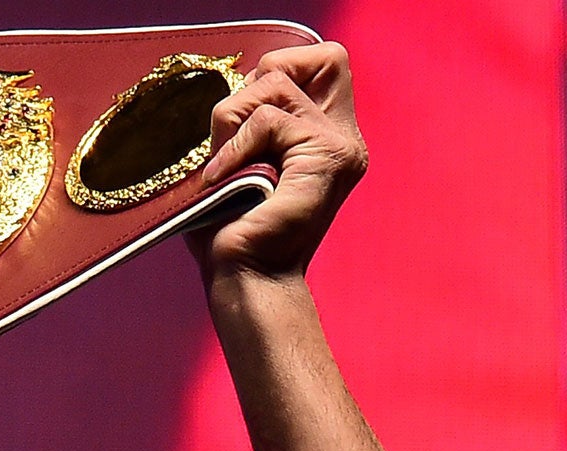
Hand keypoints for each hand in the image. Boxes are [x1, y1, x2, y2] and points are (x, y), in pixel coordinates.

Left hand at [188, 42, 367, 288]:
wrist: (246, 278)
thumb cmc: (234, 228)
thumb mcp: (239, 159)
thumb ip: (250, 117)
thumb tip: (237, 80)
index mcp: (330, 137)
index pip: (324, 60)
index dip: (281, 69)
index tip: (244, 118)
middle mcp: (344, 138)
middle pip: (313, 56)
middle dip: (257, 84)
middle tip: (233, 136)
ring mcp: (341, 147)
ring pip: (278, 82)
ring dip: (234, 118)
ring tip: (225, 165)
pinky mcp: (328, 158)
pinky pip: (268, 119)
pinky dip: (234, 146)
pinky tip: (222, 178)